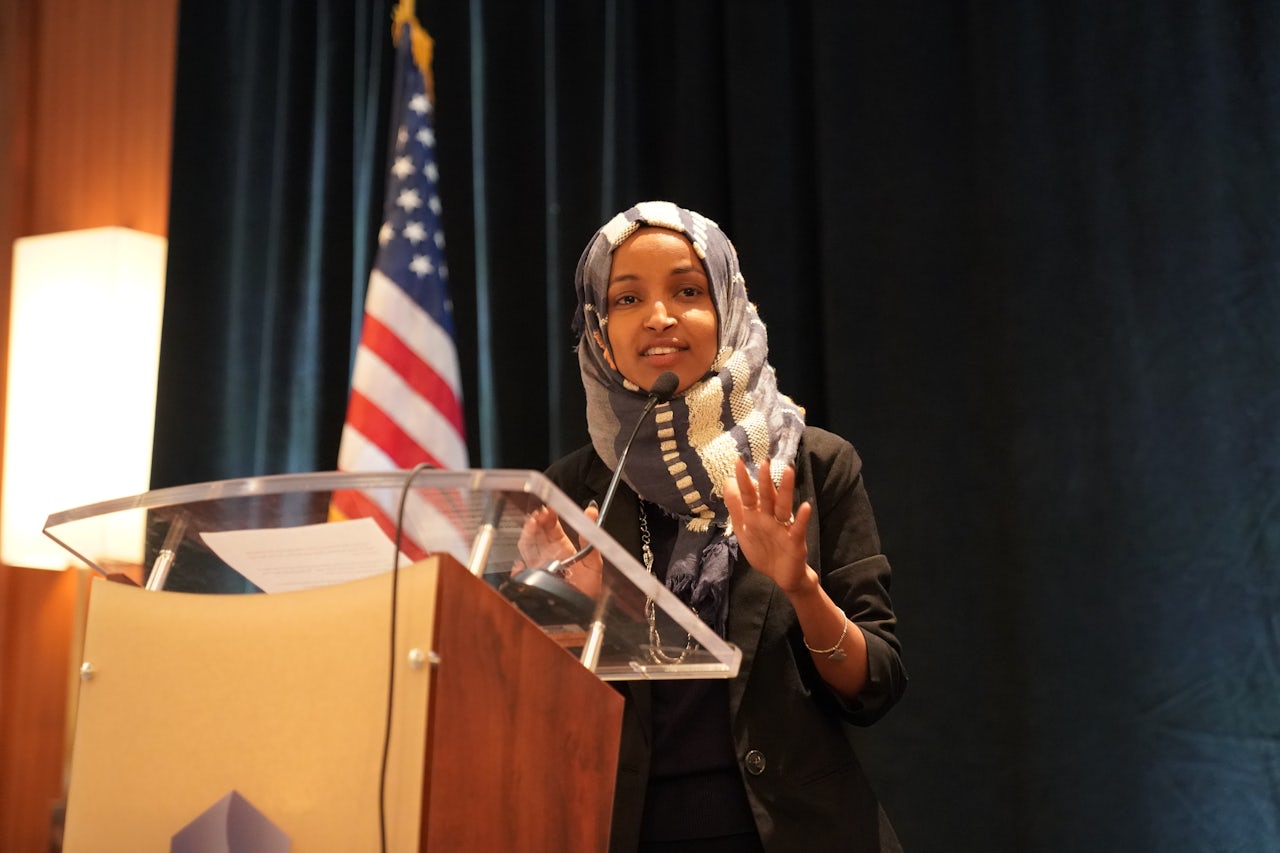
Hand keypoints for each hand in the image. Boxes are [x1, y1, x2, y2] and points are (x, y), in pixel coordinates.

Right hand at [514, 503, 602, 596]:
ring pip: (526, 546)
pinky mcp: (533, 580)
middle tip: (538, 516)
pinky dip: (518, 568)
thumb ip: (590, 537)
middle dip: (535, 522)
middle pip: (536, 533)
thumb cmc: (589, 590)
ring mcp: (539, 566)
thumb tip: (592, 512)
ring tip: (532, 527)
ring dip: (527, 535)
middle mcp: (548, 554)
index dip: (548, 516)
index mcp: (562, 547)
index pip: (551, 527)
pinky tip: (521, 564)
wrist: (583, 612)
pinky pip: (520, 572)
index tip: (548, 509)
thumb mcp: (594, 562)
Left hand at [723, 457, 813, 593]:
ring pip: (784, 506)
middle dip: (765, 480)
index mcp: (757, 515)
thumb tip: (727, 482)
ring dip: (786, 490)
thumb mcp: (744, 529)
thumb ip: (736, 507)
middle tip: (764, 462)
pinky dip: (802, 518)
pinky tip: (805, 507)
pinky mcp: (795, 541)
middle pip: (767, 496)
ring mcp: (784, 527)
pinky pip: (799, 528)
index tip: (738, 461)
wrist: (781, 577)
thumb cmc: (764, 550)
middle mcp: (771, 517)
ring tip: (788, 471)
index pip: (749, 494)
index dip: (743, 480)